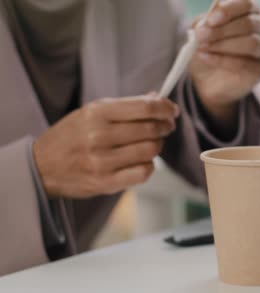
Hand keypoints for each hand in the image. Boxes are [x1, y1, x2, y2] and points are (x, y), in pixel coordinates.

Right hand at [33, 95, 178, 198]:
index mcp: (97, 113)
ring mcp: (103, 161)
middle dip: (165, 126)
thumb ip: (126, 106)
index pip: (145, 108)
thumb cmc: (71, 136)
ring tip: (150, 143)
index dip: (166, 108)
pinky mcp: (106, 182)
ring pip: (151, 150)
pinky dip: (148, 166)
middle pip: (152, 130)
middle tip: (165, 126)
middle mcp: (99, 136)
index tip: (172, 110)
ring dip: (157, 146)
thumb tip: (157, 98)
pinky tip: (141, 161)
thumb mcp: (91, 112)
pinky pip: (143, 172)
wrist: (42, 166)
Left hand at [190, 0, 259, 129]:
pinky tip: (207, 57)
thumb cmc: (208, 48)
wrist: (207, 79)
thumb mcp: (202, 30)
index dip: (229, 10)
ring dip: (224, 45)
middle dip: (222, 30)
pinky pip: (246, 63)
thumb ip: (208, 20)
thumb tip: (212, 14)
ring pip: (252, 43)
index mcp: (252, 11)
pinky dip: (223, 60)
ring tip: (203, 47)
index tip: (210, 20)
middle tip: (201, 36)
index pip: (247, 4)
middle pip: (249, 24)